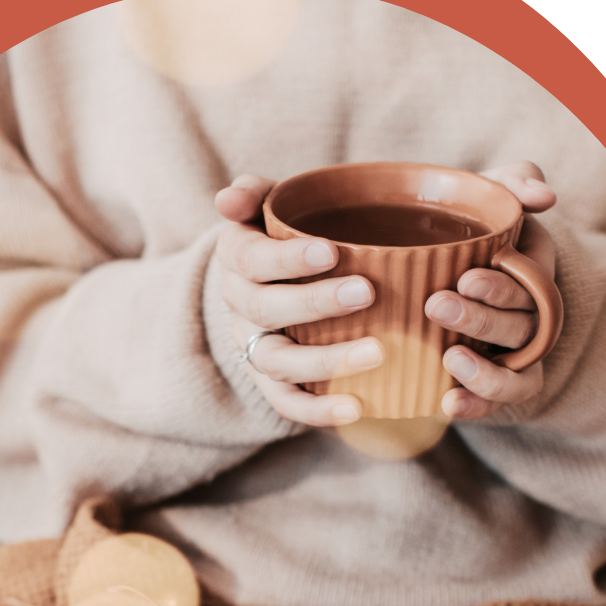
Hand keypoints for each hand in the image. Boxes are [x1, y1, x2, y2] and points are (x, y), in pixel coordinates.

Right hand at [214, 174, 381, 427]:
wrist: (271, 284)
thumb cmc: (284, 237)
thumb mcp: (268, 206)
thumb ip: (254, 193)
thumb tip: (227, 199)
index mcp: (237, 259)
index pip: (252, 260)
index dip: (288, 259)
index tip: (330, 252)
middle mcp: (240, 307)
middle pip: (265, 311)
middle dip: (315, 303)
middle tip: (367, 292)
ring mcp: (254, 348)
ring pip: (278, 362)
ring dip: (326, 361)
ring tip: (377, 353)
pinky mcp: (272, 385)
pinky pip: (288, 404)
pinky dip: (319, 411)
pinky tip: (357, 408)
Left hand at [429, 162, 558, 422]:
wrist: (431, 258)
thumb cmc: (467, 223)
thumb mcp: (491, 192)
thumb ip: (516, 180)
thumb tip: (545, 197)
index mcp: (534, 275)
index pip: (531, 287)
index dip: (502, 288)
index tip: (466, 278)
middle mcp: (530, 319)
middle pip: (520, 329)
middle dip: (481, 320)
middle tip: (436, 305)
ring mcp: (513, 357)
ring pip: (517, 375)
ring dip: (486, 374)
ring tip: (449, 360)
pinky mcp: (490, 385)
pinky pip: (496, 406)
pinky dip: (476, 408)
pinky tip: (447, 406)